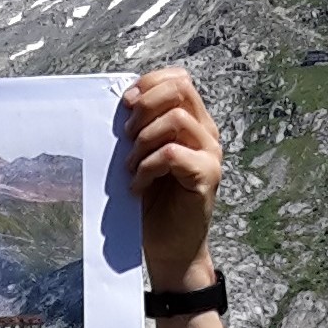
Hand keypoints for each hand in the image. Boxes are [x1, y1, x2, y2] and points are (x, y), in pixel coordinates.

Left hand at [122, 67, 221, 290]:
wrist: (169, 248)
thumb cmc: (152, 202)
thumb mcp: (141, 157)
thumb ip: (139, 130)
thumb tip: (117, 105)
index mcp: (192, 123)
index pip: (178, 79)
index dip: (149, 83)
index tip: (125, 104)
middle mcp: (206, 133)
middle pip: (180, 90)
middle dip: (145, 105)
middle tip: (126, 134)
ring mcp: (210, 154)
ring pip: (176, 120)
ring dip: (143, 140)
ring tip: (130, 166)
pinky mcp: (206, 177)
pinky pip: (172, 154)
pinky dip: (147, 166)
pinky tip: (137, 186)